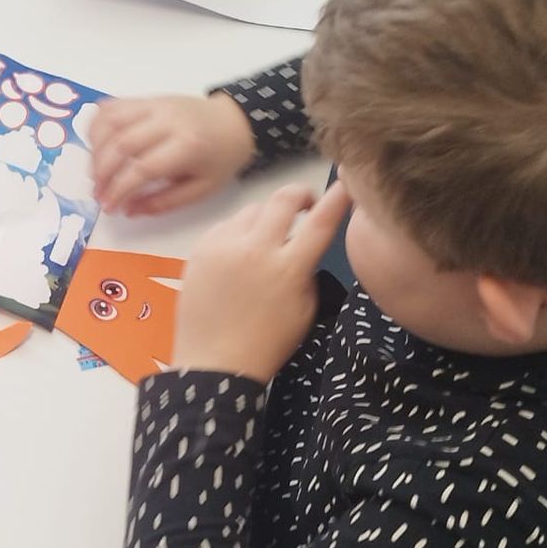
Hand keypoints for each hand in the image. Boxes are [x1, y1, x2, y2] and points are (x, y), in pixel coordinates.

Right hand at [93, 93, 257, 216]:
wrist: (234, 122)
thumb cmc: (219, 159)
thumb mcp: (201, 189)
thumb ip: (163, 202)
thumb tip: (127, 210)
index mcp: (187, 146)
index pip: (142, 168)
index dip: (119, 189)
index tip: (108, 207)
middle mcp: (168, 121)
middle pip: (121, 144)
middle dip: (102, 173)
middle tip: (97, 193)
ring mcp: (155, 105)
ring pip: (111, 121)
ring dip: (94, 149)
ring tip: (95, 172)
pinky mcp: (147, 98)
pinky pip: (112, 106)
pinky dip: (97, 125)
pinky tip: (96, 146)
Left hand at [172, 182, 350, 382]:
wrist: (214, 363)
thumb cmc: (268, 342)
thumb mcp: (305, 310)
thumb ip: (307, 271)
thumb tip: (303, 246)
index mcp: (288, 268)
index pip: (320, 222)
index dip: (337, 199)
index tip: (346, 184)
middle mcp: (255, 249)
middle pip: (283, 199)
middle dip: (301, 195)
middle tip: (306, 204)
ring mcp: (223, 247)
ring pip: (252, 209)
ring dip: (267, 216)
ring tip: (268, 235)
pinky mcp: (199, 250)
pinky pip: (225, 225)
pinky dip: (238, 232)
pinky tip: (239, 251)